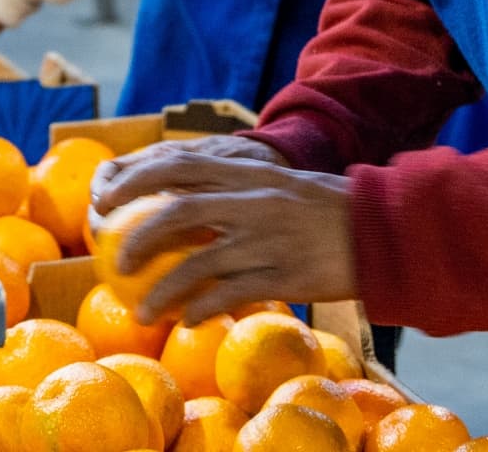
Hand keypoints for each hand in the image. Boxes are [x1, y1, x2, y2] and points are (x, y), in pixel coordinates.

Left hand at [90, 140, 355, 324]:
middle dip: (137, 236)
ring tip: (142, 312)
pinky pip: (230, 296)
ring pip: (199, 263)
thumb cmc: (324, 210)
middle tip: (113, 260)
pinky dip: (202, 309)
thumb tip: (179, 205)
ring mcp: (268, 240)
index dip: (135, 179)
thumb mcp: (277, 185)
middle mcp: (254, 202)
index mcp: (249, 173)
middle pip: (179, 211)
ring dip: (163, 290)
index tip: (106, 201)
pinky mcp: (284, 276)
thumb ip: (233, 190)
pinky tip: (188, 322)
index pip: (179, 165)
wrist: (381, 231)